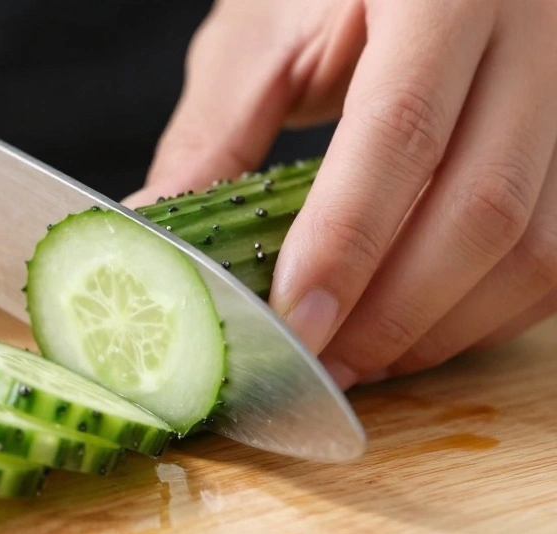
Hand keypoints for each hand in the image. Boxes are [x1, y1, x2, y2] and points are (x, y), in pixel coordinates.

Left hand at [125, 0, 556, 388]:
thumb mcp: (260, 38)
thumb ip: (216, 134)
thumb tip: (153, 228)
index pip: (401, 133)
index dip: (347, 244)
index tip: (295, 323)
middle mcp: (532, 33)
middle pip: (485, 205)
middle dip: (395, 311)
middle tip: (319, 362)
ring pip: (536, 246)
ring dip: (442, 326)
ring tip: (359, 356)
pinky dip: (485, 313)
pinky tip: (417, 328)